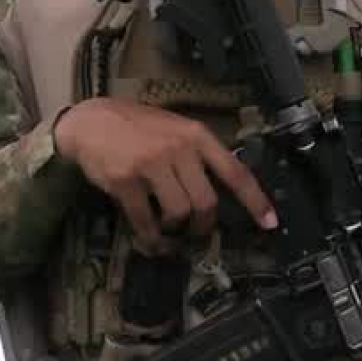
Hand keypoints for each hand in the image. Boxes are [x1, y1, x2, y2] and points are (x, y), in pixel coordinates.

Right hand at [53, 97, 276, 254]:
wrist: (92, 121)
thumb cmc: (139, 127)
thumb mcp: (177, 129)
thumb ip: (199, 154)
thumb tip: (223, 188)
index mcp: (198, 136)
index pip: (235, 172)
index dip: (255, 200)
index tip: (270, 223)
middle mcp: (180, 149)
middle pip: (207, 202)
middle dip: (204, 225)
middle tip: (196, 231)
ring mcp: (152, 164)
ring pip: (179, 212)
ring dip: (176, 229)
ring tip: (169, 229)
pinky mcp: (126, 181)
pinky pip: (146, 219)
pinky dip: (151, 236)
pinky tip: (150, 238)